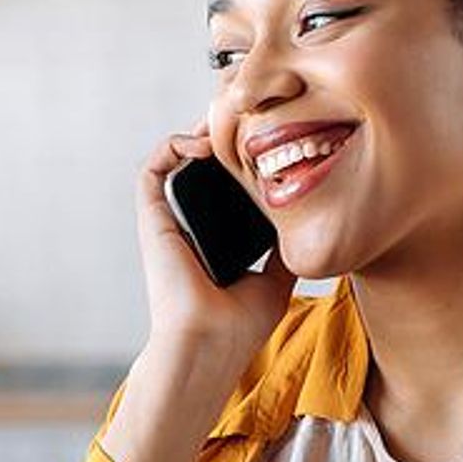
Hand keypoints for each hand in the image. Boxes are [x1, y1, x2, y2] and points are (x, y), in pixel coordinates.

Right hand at [99, 125, 295, 461]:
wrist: (209, 344)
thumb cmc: (238, 326)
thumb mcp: (276, 280)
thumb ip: (285, 253)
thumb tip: (310, 228)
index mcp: (215, 237)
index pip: (224, 185)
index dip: (241, 157)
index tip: (266, 137)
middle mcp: (189, 225)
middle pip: (200, 165)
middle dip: (222, 135)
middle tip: (248, 118)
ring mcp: (169, 221)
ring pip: (175, 159)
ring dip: (197, 132)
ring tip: (226, 122)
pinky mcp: (153, 220)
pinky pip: (152, 170)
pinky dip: (172, 146)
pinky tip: (202, 143)